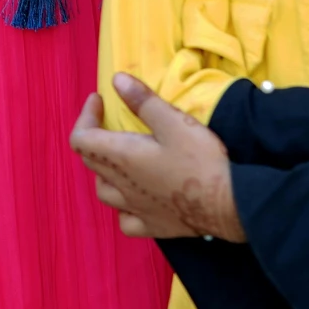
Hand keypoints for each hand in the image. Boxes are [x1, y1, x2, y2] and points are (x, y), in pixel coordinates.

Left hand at [69, 74, 243, 242]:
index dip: (85, 116)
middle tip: (112, 122)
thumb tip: (116, 80)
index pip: (80, 139)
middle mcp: (121, 186)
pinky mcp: (151, 227)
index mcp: (121, 157)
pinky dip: (123, 206)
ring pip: (103, 191)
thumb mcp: (173, 121)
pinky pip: (124, 219)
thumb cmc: (199, 159)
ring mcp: (134, 209)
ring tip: (120, 158)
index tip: (100, 101)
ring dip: (104, 171)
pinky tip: (135, 198)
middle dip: (95, 137)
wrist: (227, 204)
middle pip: (90, 161)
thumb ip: (142, 100)